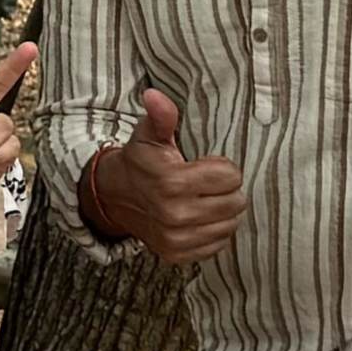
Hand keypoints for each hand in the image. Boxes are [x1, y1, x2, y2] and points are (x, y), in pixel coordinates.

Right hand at [83, 90, 244, 265]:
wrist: (116, 197)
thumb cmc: (142, 162)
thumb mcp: (150, 135)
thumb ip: (161, 116)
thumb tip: (154, 95)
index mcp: (170, 182)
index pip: (231, 176)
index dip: (222, 168)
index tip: (204, 165)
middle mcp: (173, 214)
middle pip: (235, 202)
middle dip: (226, 190)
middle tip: (207, 184)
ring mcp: (175, 239)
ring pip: (230, 225)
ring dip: (222, 212)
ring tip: (203, 200)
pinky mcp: (177, 255)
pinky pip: (218, 245)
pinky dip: (213, 232)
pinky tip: (198, 219)